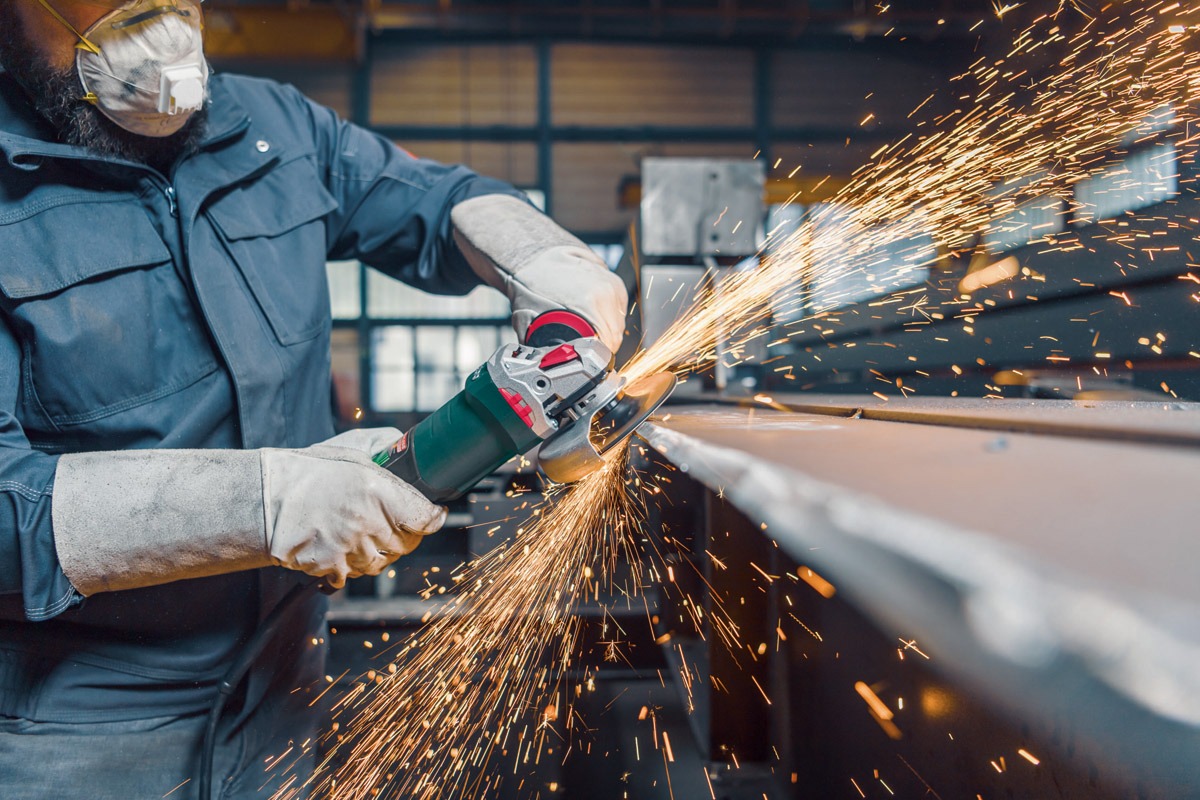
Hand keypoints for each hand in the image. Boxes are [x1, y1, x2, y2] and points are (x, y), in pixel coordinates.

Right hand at [261, 428, 445, 587]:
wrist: (263, 499)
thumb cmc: (306, 471)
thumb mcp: (351, 447)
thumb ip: (385, 445)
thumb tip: (407, 446)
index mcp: (378, 491)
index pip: (425, 518)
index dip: (432, 518)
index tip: (433, 515)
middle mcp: (368, 522)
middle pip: (407, 543)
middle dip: (406, 534)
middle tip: (394, 523)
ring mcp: (350, 549)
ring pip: (382, 562)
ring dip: (378, 551)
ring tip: (361, 533)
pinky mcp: (331, 567)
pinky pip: (352, 575)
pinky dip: (350, 566)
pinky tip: (340, 546)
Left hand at [451, 194, 629, 353]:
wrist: (534, 257)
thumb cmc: (530, 288)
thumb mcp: (530, 324)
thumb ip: (544, 349)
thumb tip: (549, 371)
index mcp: (589, 305)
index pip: (606, 346)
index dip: (595, 359)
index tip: (584, 361)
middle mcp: (605, 293)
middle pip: (614, 337)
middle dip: (598, 346)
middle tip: (578, 344)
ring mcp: (612, 285)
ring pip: (617, 325)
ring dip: (604, 332)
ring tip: (581, 325)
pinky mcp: (614, 282)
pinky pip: (618, 311)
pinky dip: (607, 317)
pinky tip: (587, 312)